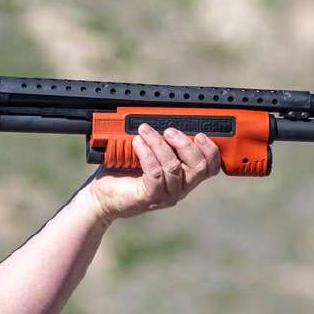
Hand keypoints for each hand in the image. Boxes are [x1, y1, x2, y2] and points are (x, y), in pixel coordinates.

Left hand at [85, 123, 221, 223]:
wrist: (102, 195)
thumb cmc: (124, 171)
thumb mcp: (149, 152)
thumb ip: (163, 141)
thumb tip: (165, 116)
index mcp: (185, 177)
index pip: (211, 167)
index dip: (211, 150)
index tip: (200, 134)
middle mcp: (180, 188)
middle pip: (199, 167)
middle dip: (186, 144)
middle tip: (169, 130)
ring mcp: (166, 195)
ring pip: (174, 167)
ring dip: (160, 144)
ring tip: (145, 131)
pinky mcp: (150, 197)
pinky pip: (155, 173)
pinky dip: (147, 154)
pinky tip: (137, 143)